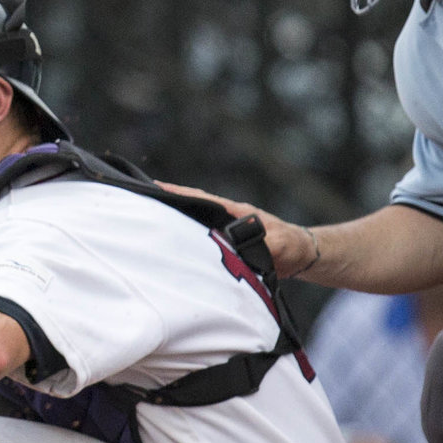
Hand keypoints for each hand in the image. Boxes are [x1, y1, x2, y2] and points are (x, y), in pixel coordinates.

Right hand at [158, 182, 320, 277]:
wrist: (301, 255)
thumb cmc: (292, 245)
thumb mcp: (280, 245)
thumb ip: (262, 245)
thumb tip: (239, 247)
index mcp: (235, 212)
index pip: (203, 199)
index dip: (180, 194)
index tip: (156, 188)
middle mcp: (227, 218)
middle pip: (193, 208)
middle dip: (168, 204)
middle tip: (140, 202)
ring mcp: (225, 230)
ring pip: (195, 223)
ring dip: (175, 221)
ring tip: (148, 221)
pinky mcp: (226, 244)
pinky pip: (201, 239)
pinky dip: (186, 239)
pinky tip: (172, 245)